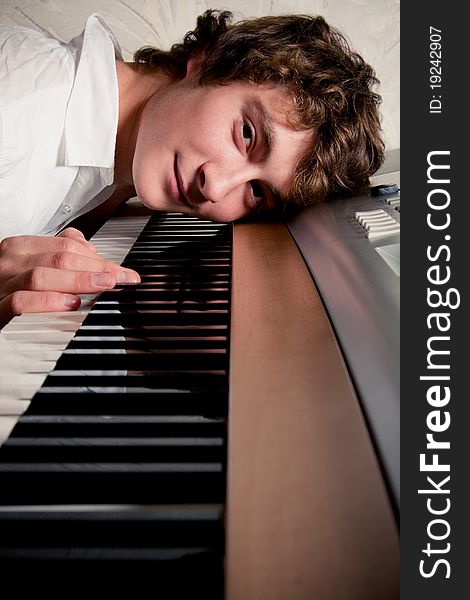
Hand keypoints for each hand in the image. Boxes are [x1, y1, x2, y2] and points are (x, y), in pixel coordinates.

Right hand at [0, 227, 139, 327]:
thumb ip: (55, 252)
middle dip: (97, 268)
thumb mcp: (27, 262)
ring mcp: (1, 284)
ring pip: (42, 276)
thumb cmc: (3, 285)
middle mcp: (9, 262)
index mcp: (19, 248)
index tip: (125, 272)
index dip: (100, 258)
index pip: (66, 246)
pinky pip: (21, 302)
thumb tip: (90, 248)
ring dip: (78, 280)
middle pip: (59, 258)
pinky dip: (48, 301)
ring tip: (103, 286)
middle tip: (122, 278)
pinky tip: (71, 303)